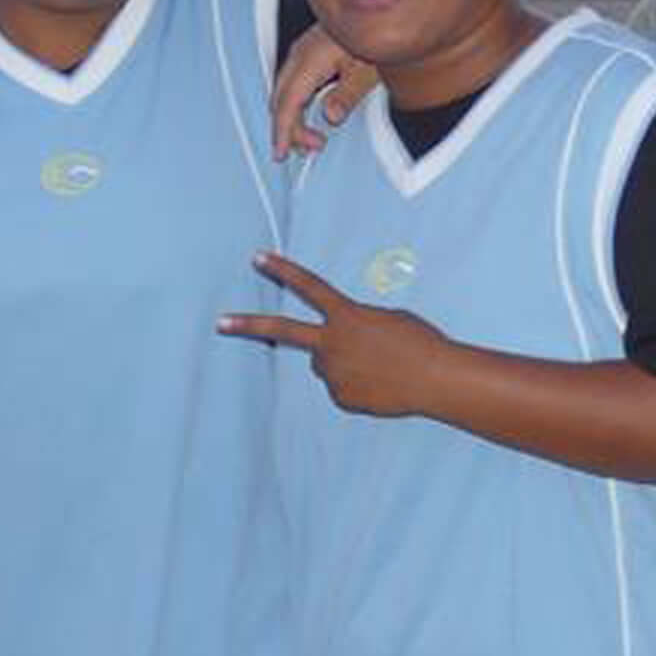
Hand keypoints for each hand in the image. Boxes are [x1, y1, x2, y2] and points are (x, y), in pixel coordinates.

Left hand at [219, 252, 450, 417]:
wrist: (435, 378)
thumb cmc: (419, 342)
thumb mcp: (386, 321)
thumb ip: (352, 327)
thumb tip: (337, 347)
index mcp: (346, 315)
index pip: (309, 286)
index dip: (283, 270)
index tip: (257, 258)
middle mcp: (331, 343)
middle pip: (283, 330)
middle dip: (247, 325)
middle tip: (220, 323)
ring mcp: (332, 373)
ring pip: (326, 365)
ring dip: (344, 364)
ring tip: (379, 367)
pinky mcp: (340, 398)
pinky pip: (342, 389)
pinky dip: (357, 387)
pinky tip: (380, 385)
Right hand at [268, 24, 376, 156]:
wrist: (376, 7)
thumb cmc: (373, 35)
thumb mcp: (367, 69)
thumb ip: (347, 94)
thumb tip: (329, 116)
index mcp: (309, 60)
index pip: (287, 104)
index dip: (284, 132)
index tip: (281, 153)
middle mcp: (299, 55)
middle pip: (280, 100)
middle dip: (288, 129)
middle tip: (309, 149)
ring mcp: (301, 51)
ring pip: (283, 91)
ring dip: (292, 117)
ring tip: (312, 137)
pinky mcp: (307, 51)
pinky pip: (291, 82)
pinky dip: (295, 103)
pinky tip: (310, 112)